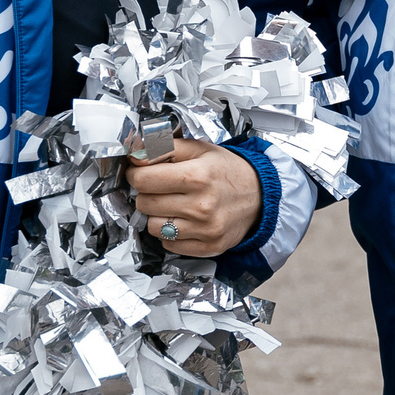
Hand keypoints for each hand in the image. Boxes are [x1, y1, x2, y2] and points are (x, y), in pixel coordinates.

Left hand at [125, 135, 261, 257]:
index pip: (143, 179)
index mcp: (198, 176)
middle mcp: (202, 205)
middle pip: (145, 203)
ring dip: (157, 215)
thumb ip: (164, 146)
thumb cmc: (226, 171)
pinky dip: (170, 234)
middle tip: (161, 188)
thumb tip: (135, 156)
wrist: (260, 196)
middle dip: (147, 194)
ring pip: (153, 227)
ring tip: (173, 205)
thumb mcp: (199, 149)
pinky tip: (183, 221)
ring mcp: (205, 229)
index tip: (141, 172)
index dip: (136, 174)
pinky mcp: (208, 247)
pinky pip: (168, 245)